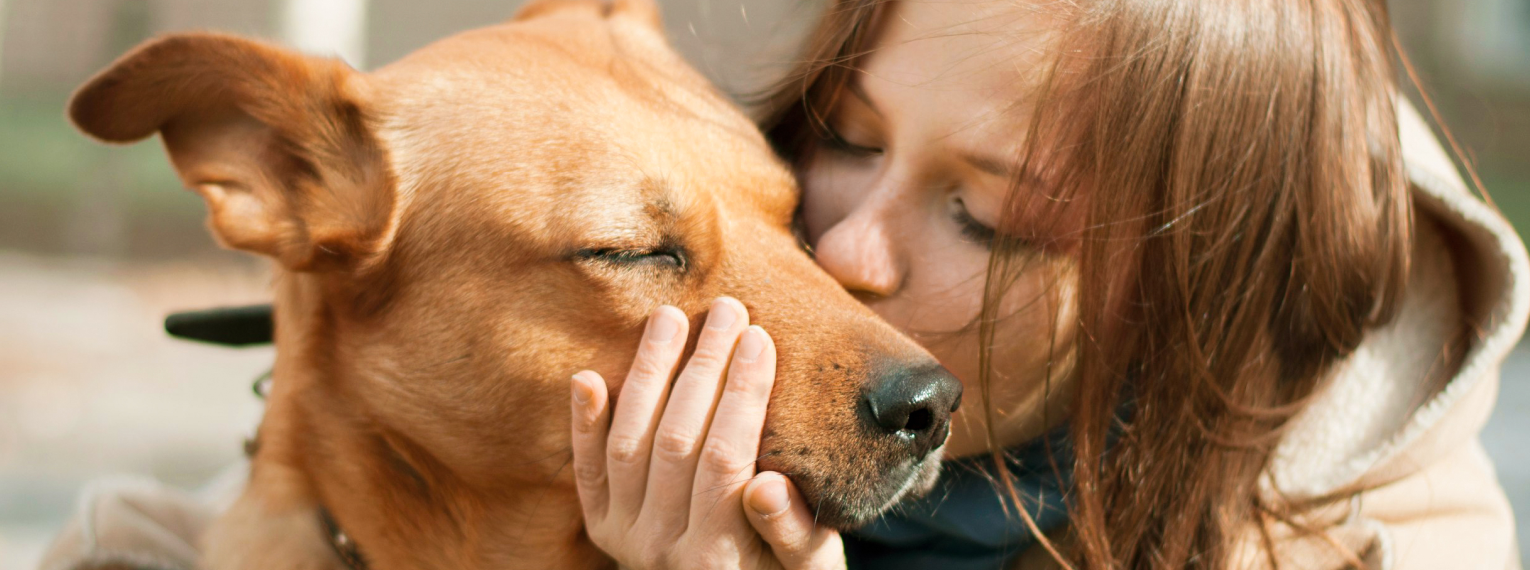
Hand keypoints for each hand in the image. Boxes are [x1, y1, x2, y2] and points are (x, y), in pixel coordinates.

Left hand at [570, 298, 845, 569]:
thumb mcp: (809, 565)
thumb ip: (793, 532)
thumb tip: (766, 486)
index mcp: (719, 557)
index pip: (727, 457)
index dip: (743, 394)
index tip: (759, 338)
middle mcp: (662, 549)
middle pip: (677, 441)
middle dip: (704, 368)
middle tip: (726, 310)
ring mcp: (625, 536)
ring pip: (629, 444)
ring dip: (648, 375)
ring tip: (670, 317)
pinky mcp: (602, 525)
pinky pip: (587, 470)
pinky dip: (584, 423)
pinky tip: (586, 376)